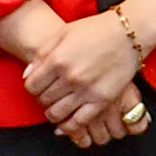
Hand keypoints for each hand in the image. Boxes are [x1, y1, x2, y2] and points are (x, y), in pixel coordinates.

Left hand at [20, 7, 147, 140]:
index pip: (31, 86)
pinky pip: (79, 121)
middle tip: (50, 94)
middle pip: (43, 100)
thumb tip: (28, 75)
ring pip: (57, 113)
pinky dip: (69, 125)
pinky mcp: (102, 100)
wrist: (128, 33)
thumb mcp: (63, 33)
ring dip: (53, 112)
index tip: (38, 86)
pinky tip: (69, 120)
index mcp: (57, 59)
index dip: (32, 88)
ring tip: (59, 105)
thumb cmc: (96, 30)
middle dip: (43, 99)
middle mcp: (70, 77)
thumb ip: (42, 53)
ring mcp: (86, 90)